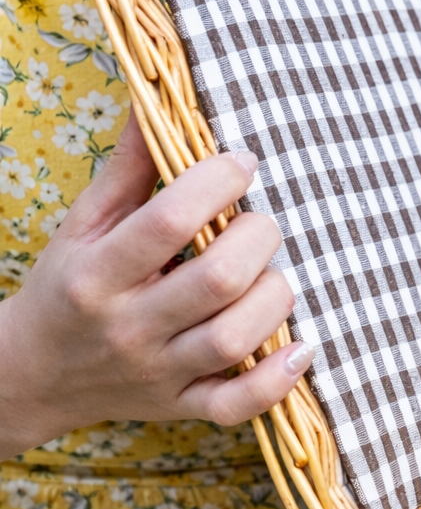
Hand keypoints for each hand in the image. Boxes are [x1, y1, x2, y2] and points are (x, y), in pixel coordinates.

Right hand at [0, 115, 310, 456]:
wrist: (32, 376)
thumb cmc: (69, 287)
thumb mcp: (83, 226)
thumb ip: (128, 170)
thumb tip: (155, 101)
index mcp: (98, 273)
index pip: (167, 221)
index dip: (218, 183)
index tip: (243, 163)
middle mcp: (128, 326)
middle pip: (217, 280)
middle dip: (258, 239)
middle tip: (260, 224)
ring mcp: (157, 372)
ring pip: (235, 339)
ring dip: (274, 299)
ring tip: (272, 275)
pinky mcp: (181, 407)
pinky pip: (237, 405)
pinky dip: (277, 380)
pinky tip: (302, 347)